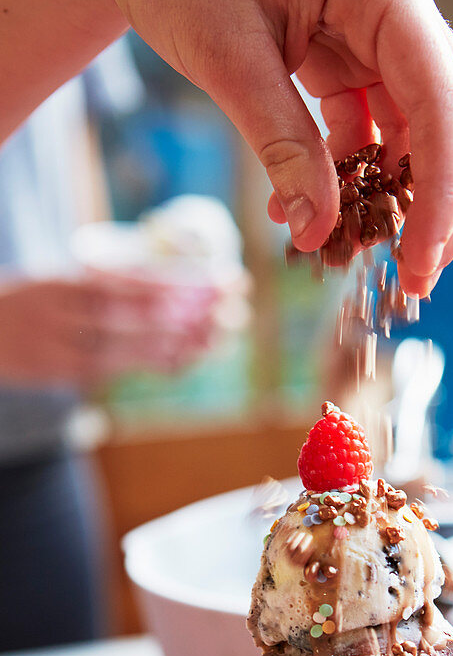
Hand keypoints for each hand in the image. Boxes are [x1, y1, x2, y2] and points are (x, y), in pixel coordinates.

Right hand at [0, 274, 218, 388]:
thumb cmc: (29, 303)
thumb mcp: (57, 280)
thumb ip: (101, 282)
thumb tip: (165, 283)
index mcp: (57, 284)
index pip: (116, 283)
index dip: (163, 286)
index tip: (202, 285)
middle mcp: (56, 317)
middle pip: (124, 319)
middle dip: (177, 317)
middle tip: (221, 315)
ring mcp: (55, 350)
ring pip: (120, 352)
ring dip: (168, 348)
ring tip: (210, 341)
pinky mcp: (59, 375)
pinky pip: (112, 371)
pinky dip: (147, 366)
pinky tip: (179, 360)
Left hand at [93, 0, 452, 296]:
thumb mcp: (228, 52)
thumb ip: (280, 142)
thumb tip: (316, 233)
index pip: (442, 102)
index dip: (442, 190)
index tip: (421, 260)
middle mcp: (397, 14)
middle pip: (449, 122)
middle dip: (438, 207)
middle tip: (417, 279)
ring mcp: (377, 39)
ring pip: (415, 133)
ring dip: (392, 200)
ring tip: (360, 254)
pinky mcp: (350, 61)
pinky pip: (370, 131)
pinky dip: (349, 179)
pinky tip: (311, 213)